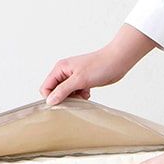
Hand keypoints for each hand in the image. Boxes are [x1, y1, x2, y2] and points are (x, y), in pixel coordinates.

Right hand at [41, 25, 156, 104]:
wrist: (118, 61)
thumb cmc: (100, 66)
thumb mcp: (79, 80)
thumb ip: (63, 91)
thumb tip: (50, 101)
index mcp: (60, 68)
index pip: (45, 87)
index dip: (51, 97)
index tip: (63, 103)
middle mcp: (64, 72)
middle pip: (55, 91)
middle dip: (64, 98)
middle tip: (75, 99)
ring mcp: (73, 77)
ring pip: (66, 94)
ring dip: (73, 98)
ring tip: (83, 95)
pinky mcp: (82, 81)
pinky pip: (75, 93)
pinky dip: (80, 96)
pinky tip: (88, 93)